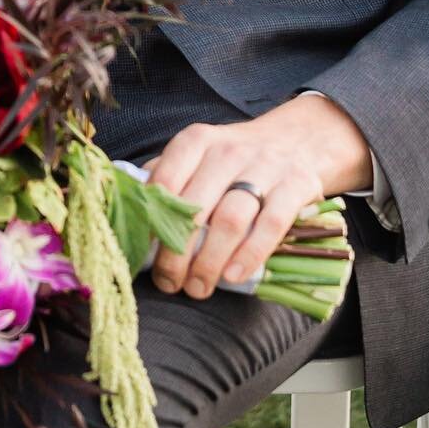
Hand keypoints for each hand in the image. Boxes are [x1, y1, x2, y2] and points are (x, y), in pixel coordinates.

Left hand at [147, 97, 369, 300]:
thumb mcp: (200, 154)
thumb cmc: (236, 159)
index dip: (152, 222)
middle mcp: (228, 150)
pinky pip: (270, 225)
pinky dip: (249, 255)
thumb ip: (168, 175)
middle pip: (194, 207)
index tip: (145, 253)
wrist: (298, 139)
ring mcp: (265, 166)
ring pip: (230, 219)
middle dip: (177, 253)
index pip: (165, 180)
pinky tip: (233, 277)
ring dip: (209, 261)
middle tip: (169, 283)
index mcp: (197, 141)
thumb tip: (130, 209)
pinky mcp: (296, 186)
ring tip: (198, 288)